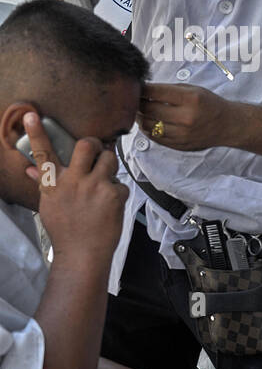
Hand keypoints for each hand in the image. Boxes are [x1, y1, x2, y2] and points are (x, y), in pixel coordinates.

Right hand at [23, 112, 125, 260]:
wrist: (83, 253)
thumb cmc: (65, 229)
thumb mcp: (50, 205)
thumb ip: (45, 183)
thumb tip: (32, 168)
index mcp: (54, 183)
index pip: (43, 153)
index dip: (36, 132)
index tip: (31, 114)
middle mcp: (74, 181)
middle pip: (88, 145)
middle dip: (95, 145)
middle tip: (97, 151)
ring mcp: (96, 186)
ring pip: (110, 161)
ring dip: (109, 168)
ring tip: (103, 184)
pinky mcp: (115, 195)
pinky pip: (122, 184)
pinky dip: (118, 194)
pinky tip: (110, 206)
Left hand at [136, 83, 233, 151]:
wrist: (228, 125)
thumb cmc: (209, 104)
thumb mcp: (193, 89)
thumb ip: (168, 90)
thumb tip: (141, 90)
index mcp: (190, 99)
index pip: (153, 92)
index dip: (141, 88)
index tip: (137, 87)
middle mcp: (186, 117)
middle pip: (147, 109)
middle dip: (138, 102)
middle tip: (137, 99)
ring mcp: (182, 134)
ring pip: (147, 125)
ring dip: (141, 117)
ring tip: (143, 111)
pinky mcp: (180, 145)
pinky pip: (154, 137)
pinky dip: (149, 129)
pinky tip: (152, 122)